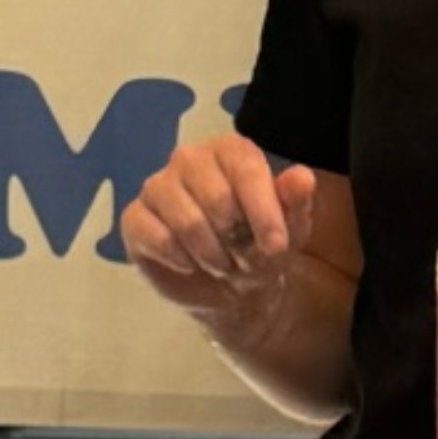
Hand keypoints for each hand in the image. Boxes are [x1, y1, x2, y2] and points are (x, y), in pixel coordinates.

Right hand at [119, 128, 319, 327]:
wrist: (230, 287)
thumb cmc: (260, 246)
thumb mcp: (290, 229)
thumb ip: (296, 201)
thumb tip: (302, 177)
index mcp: (231, 151)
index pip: (246, 170)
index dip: (263, 211)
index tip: (277, 246)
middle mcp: (190, 159)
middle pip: (216, 198)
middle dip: (237, 240)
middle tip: (243, 257)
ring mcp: (158, 186)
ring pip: (187, 221)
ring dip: (212, 255)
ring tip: (221, 264)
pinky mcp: (135, 217)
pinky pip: (156, 237)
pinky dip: (181, 260)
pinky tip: (190, 264)